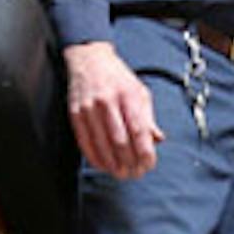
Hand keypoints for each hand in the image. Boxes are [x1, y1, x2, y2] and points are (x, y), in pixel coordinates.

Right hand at [64, 41, 164, 179]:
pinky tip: (103, 165)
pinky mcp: (75, 114)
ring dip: (113, 164)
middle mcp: (108, 101)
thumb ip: (148, 118)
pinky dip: (95, 158)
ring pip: (102, 144)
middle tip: (135, 174)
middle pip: (120, 141)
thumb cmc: (118, 78)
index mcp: (129, 95)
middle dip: (130, 162)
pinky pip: (85, 142)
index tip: (149, 164)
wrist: (89, 59)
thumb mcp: (140, 92)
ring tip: (121, 173)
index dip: (145, 152)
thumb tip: (158, 140)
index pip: (139, 131)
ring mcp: (89, 108)